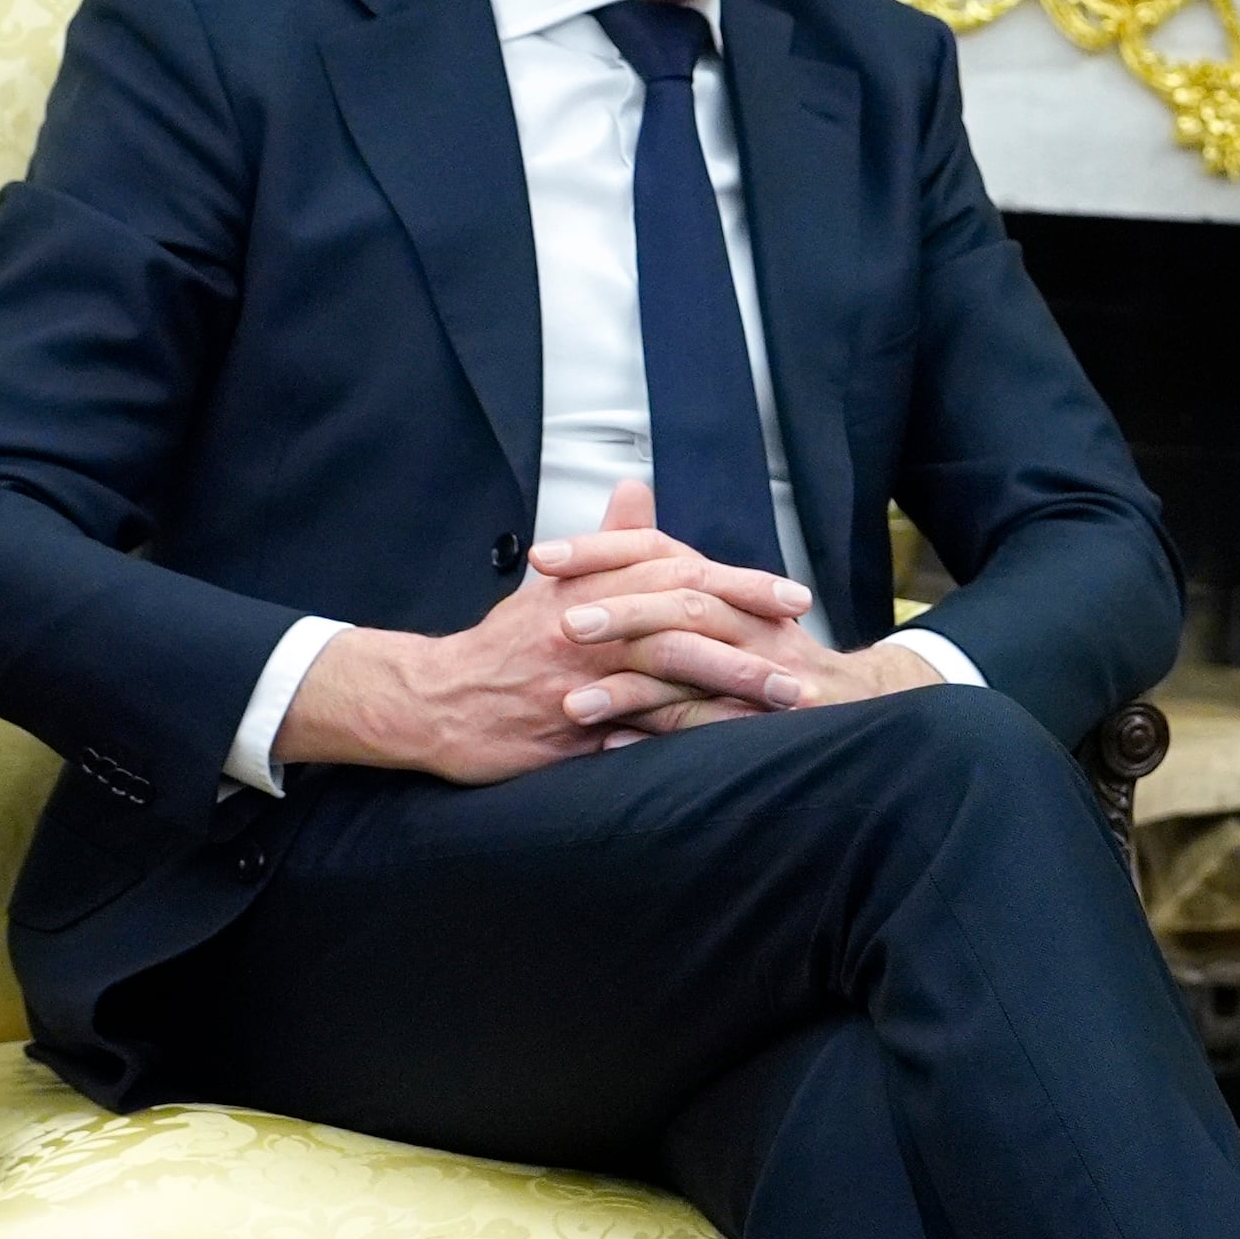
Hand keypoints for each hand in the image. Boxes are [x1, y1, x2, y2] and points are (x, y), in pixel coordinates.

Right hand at [278, 483, 931, 782]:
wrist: (433, 696)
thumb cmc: (508, 640)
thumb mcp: (558, 580)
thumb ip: (610, 537)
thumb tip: (637, 485)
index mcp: (592, 588)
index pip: (681, 577)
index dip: (742, 587)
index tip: (795, 598)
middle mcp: (589, 629)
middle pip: (682, 625)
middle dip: (750, 643)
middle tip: (806, 658)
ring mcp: (579, 682)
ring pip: (665, 680)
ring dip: (730, 692)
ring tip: (785, 706)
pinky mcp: (566, 731)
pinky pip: (632, 736)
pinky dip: (680, 740)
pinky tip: (728, 753)